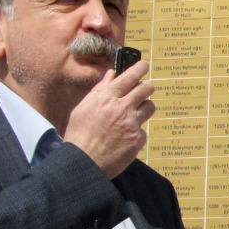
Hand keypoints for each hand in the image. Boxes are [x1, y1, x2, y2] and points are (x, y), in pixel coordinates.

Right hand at [64, 60, 154, 177]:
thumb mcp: (83, 108)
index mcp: (107, 98)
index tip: (144, 64)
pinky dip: (136, 131)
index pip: (129, 76)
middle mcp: (122, 108)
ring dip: (143, 107)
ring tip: (132, 115)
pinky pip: (143, 129)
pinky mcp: (138, 139)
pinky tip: (123, 137)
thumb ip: (100, 90)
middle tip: (142, 90)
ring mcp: (132, 124)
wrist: (84, 163)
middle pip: (147, 88)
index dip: (139, 68)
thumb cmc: (79, 135)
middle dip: (146, 87)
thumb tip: (112, 75)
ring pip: (149, 106)